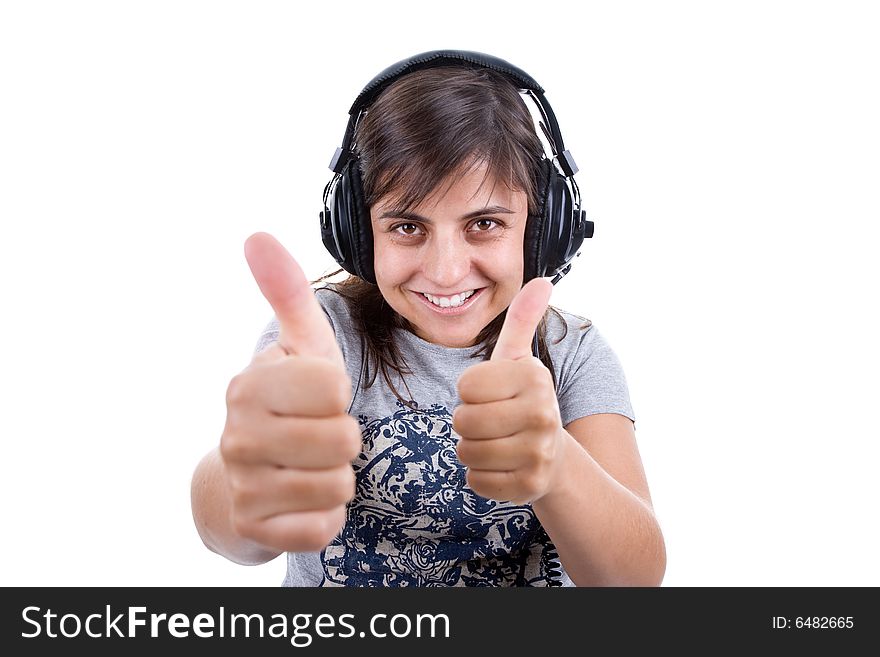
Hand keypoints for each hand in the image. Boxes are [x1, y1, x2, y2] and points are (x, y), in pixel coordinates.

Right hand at [220, 232, 359, 552]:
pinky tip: (303, 500)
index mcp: (251, 383)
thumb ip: (287, 294)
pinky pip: (323, 526)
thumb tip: (257, 235)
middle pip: (344, 440)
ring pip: (338, 484)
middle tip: (317, 437)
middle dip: (343, 440)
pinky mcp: (256, 529)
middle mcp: (238, 433)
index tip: (317, 399)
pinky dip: (325, 516)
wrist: (241, 482)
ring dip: (337, 477)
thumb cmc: (287, 406)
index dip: (339, 396)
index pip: (335, 389)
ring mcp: (244, 484)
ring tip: (311, 466)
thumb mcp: (297, 349)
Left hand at [453, 278, 564, 503]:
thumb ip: (522, 319)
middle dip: (467, 422)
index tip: (492, 394)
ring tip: (495, 442)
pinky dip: (480, 477)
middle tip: (490, 421)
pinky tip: (500, 466)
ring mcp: (539, 452)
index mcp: (534, 377)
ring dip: (471, 450)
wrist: (553, 454)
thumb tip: (543, 280)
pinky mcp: (530, 486)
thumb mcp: (518, 359)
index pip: (465, 385)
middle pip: (463, 420)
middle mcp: (543, 413)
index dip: (469, 391)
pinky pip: (476, 482)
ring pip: (467, 452)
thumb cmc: (522, 400)